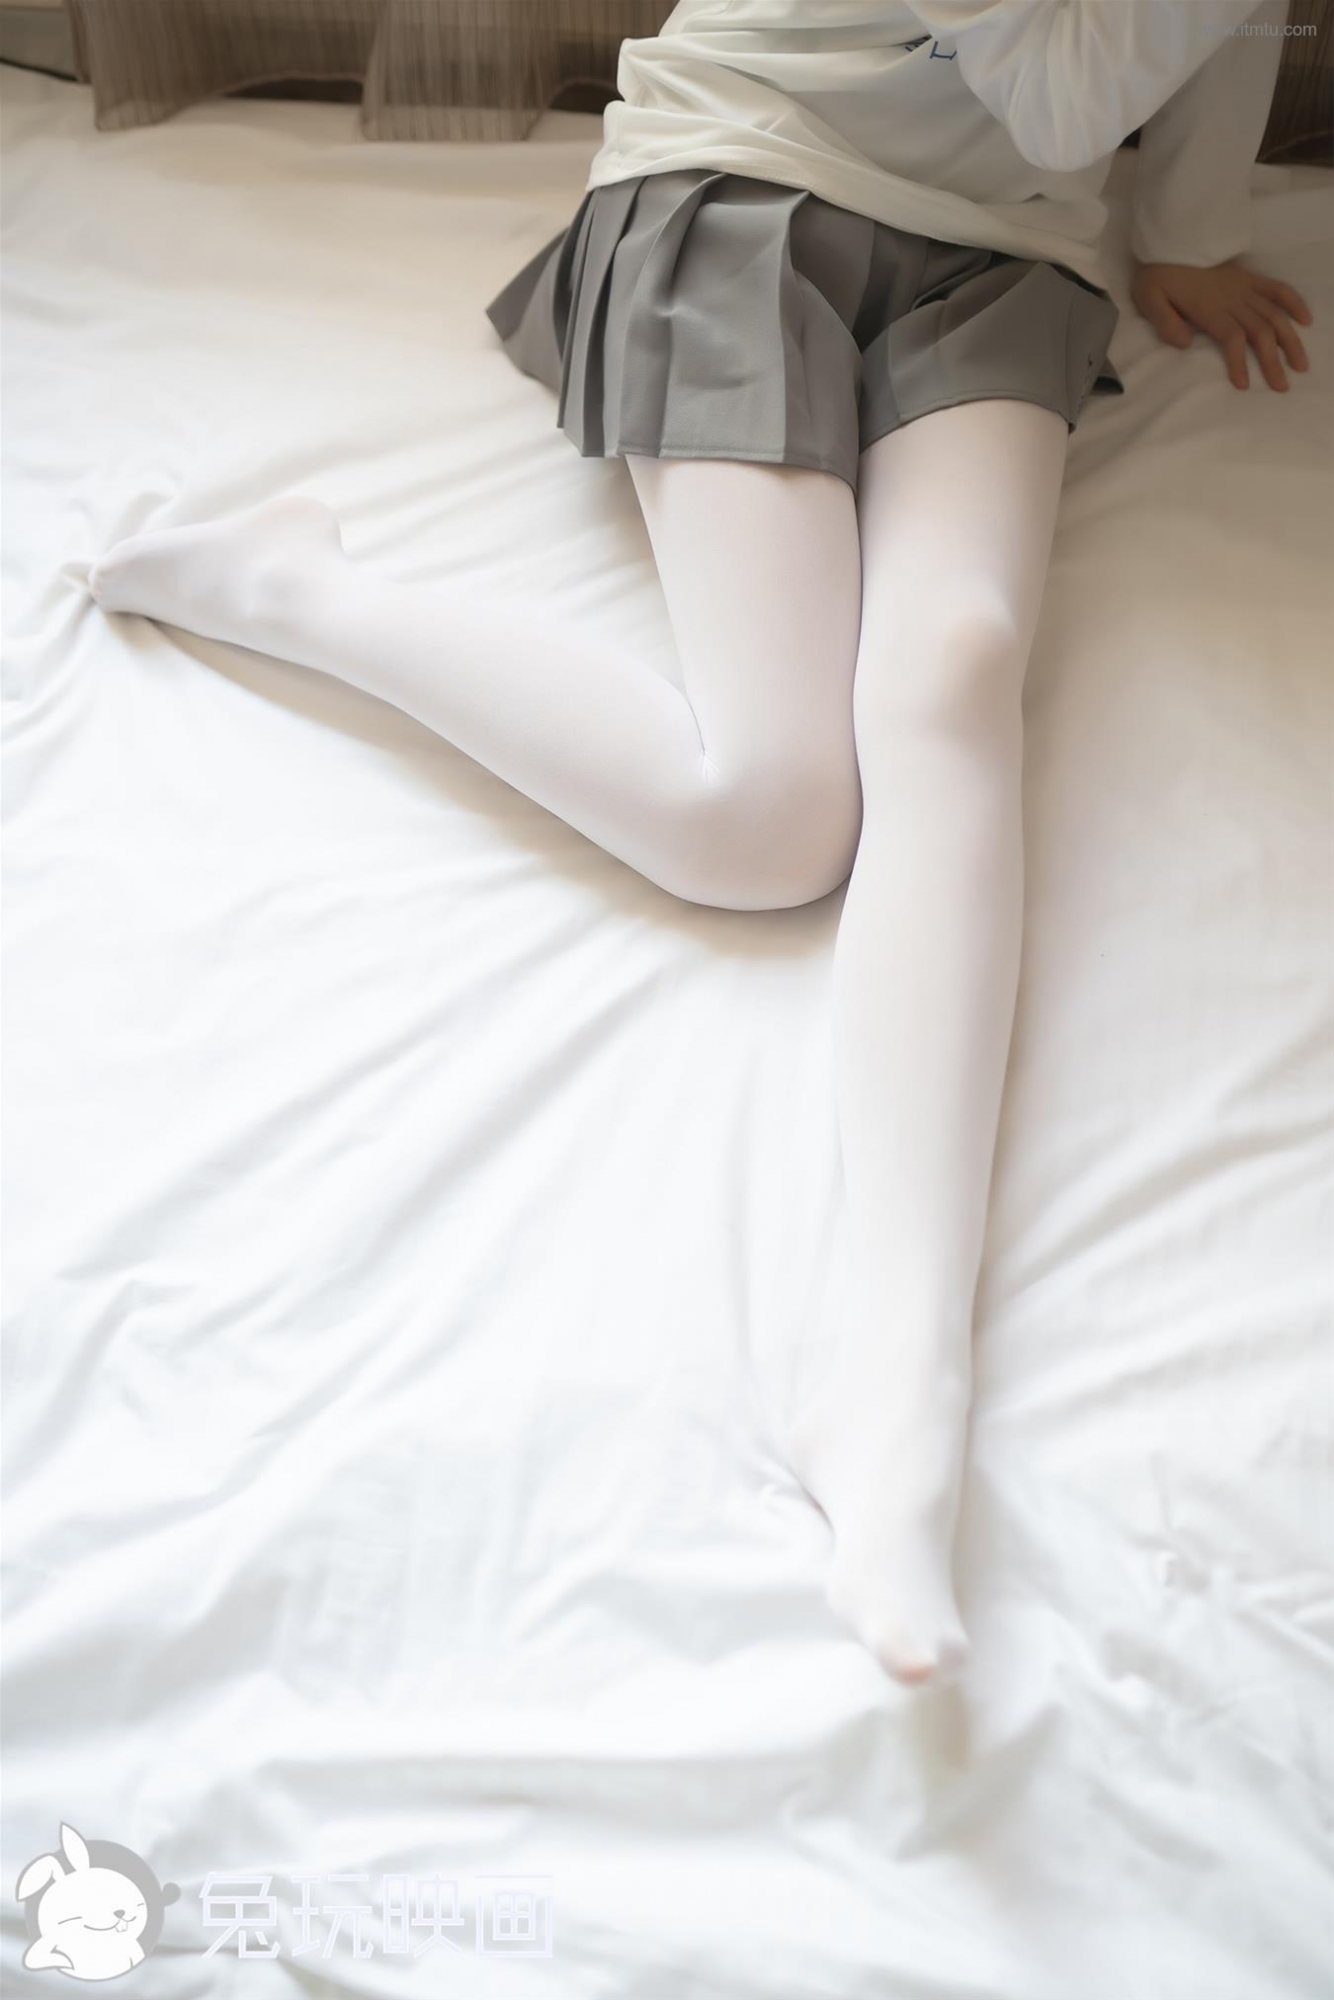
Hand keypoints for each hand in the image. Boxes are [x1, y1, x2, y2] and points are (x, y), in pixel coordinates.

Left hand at [1131, 258, 1312, 390]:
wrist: (1169, 242)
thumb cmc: (1157, 273)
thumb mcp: (1149, 298)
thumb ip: (1165, 322)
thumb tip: (1185, 344)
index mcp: (1209, 308)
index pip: (1232, 337)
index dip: (1241, 362)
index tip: (1244, 385)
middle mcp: (1232, 299)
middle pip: (1259, 331)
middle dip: (1273, 361)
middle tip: (1283, 387)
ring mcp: (1244, 287)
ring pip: (1274, 315)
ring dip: (1290, 340)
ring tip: (1300, 365)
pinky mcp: (1250, 278)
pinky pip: (1277, 289)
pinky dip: (1294, 303)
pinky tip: (1306, 321)